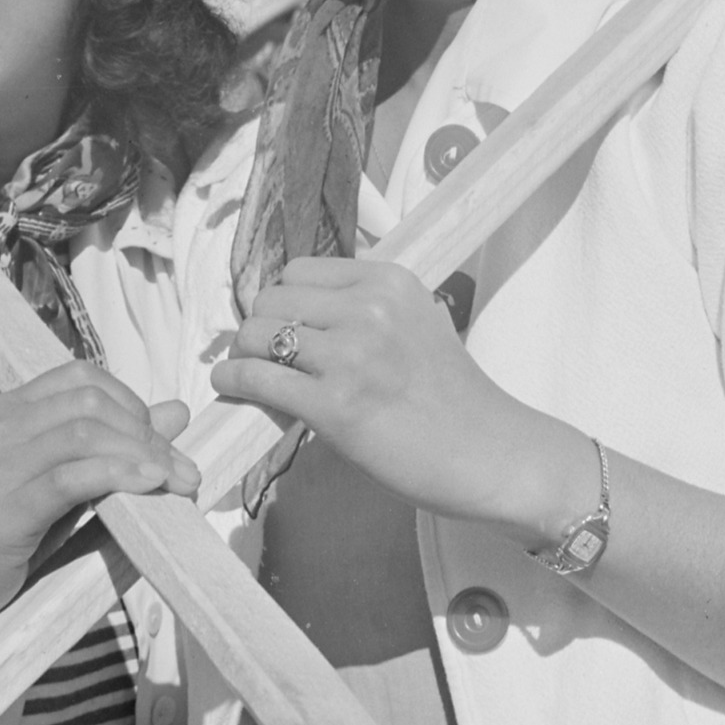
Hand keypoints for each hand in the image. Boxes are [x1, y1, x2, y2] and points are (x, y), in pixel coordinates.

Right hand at [0, 362, 198, 644]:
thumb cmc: (5, 536)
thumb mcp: (65, 482)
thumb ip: (113, 446)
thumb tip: (177, 411)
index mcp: (5, 411)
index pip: (80, 378)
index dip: (132, 402)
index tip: (164, 442)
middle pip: (88, 403)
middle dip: (146, 434)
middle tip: (181, 470)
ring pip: (83, 434)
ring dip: (141, 456)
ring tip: (174, 483)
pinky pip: (69, 479)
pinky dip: (117, 475)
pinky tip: (148, 486)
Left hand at [211, 257, 591, 547]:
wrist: (491, 454)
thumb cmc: (452, 398)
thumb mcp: (417, 324)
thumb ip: (364, 309)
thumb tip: (294, 314)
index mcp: (389, 281)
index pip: (298, 271)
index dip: (285, 302)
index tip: (288, 328)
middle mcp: (369, 308)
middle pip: (271, 299)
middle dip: (261, 328)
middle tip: (268, 357)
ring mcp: (351, 356)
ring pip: (255, 334)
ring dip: (244, 355)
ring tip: (254, 375)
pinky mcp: (334, 406)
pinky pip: (256, 378)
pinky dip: (234, 382)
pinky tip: (233, 388)